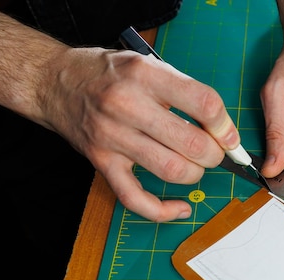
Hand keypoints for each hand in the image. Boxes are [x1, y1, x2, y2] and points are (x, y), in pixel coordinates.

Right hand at [40, 47, 240, 221]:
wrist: (54, 82)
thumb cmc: (109, 74)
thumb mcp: (148, 65)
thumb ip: (185, 92)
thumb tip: (224, 130)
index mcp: (145, 75)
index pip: (204, 104)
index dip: (225, 126)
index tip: (229, 136)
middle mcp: (127, 105)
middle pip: (192, 143)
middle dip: (215, 154)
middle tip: (214, 152)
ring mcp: (112, 137)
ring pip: (171, 171)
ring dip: (195, 175)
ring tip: (194, 166)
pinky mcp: (102, 162)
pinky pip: (135, 198)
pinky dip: (163, 211)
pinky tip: (180, 207)